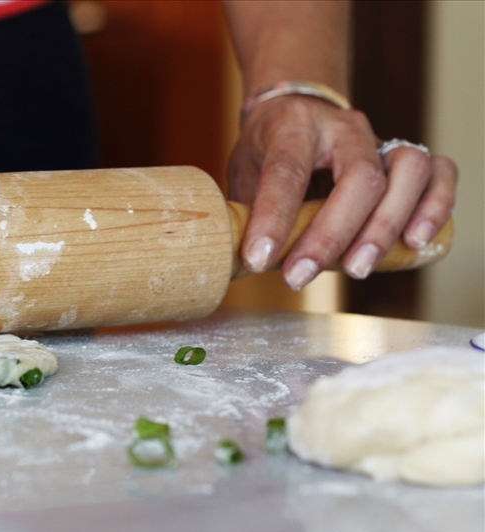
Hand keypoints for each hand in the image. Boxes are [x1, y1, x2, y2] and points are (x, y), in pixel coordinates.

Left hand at [228, 95, 457, 289]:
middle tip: (301, 276)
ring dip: (385, 227)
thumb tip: (237, 266)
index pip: (287, 170)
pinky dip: (435, 207)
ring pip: (407, 171)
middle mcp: (343, 128)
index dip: (274, 218)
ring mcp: (379, 139)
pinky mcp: (405, 156)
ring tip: (358, 268)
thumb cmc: (268, 150)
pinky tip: (414, 242)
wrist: (296, 110)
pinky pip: (440, 173)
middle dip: (331, 235)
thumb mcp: (244, 173)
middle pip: (358, 177)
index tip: (258, 259)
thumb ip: (247, 213)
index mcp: (294, 125)